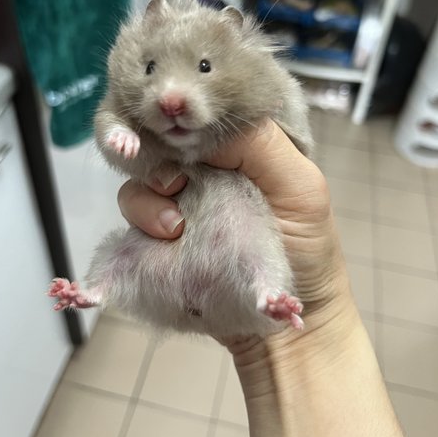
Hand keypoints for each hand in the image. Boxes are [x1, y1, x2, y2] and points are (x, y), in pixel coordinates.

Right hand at [117, 120, 349, 344]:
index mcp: (239, 149)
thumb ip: (259, 143)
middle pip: (160, 138)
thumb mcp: (300, 186)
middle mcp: (205, 168)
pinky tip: (167, 238)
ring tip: (176, 227)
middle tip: (173, 182)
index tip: (172, 123)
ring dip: (150, 195)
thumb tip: (201, 124)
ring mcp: (180, 200)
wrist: (279, 322)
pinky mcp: (158, 233)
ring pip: (142, 175)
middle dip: (153, 151)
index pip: (200, 114)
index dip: (181, 113)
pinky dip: (140, 218)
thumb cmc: (306, 250)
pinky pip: (132, 210)